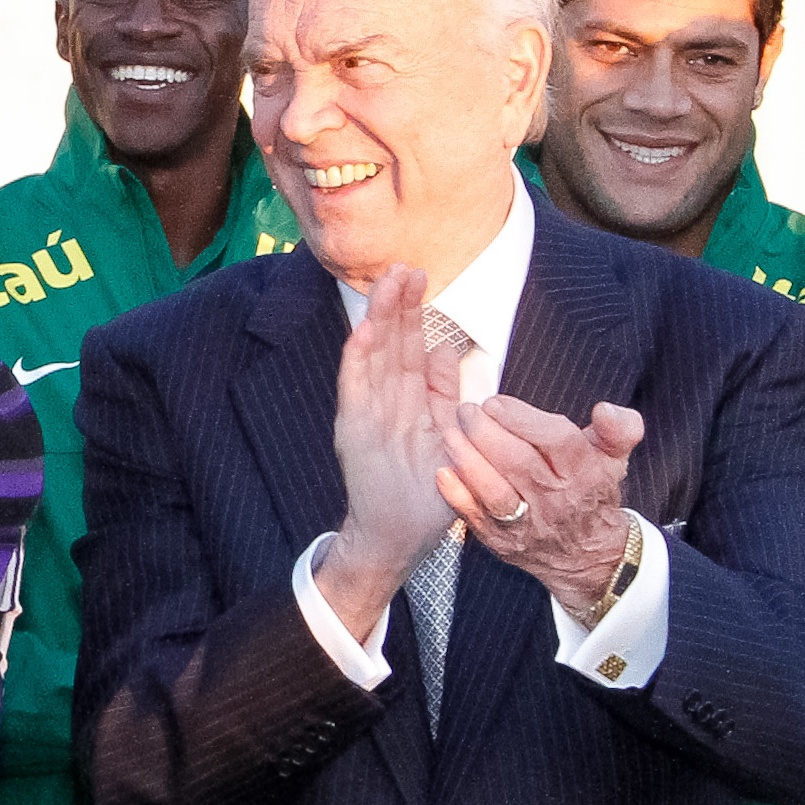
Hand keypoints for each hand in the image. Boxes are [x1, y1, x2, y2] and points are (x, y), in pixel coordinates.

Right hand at [314, 266, 469, 635]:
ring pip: (373, 357)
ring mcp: (367, 414)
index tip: (419, 276)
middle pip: (391, 344)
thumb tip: (451, 352)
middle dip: (397, 305)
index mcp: (408, 402)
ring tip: (387, 283)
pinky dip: (357, 361)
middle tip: (404, 266)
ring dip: (379, 320)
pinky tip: (363, 331)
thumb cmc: (424, 492)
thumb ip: (446, 395)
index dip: (413, 313)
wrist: (396, 537)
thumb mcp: (447, 436)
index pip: (410, 348)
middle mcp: (384, 403)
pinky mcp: (354, 431)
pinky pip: (355, 390)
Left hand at [439, 394, 644, 617]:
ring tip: (451, 434)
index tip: (495, 402)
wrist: (587, 554)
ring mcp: (528, 524)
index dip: (522, 419)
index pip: (557, 441)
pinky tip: (442, 473)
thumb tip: (607, 409)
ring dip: (469, 461)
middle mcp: (556, 500)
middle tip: (466, 411)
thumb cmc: (591, 492)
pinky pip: (476, 519)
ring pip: (496, 492)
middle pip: (519, 463)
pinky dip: (457, 496)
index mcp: (584, 473)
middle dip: (486, 432)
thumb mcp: (613, 459)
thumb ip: (617, 430)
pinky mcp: (503, 541)